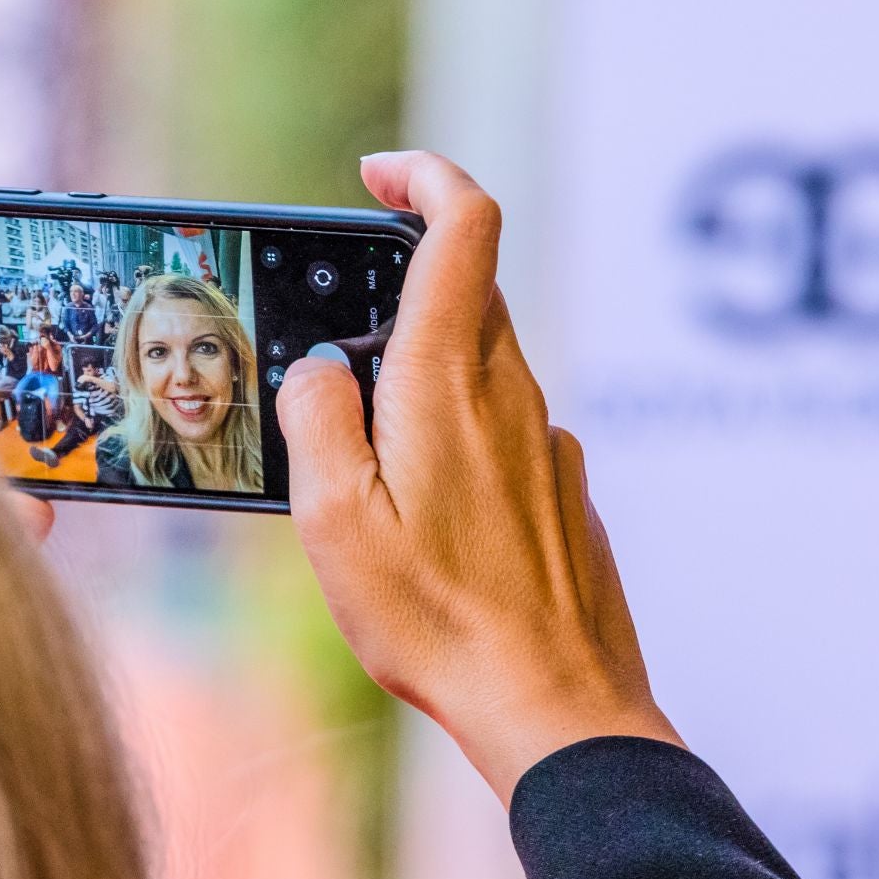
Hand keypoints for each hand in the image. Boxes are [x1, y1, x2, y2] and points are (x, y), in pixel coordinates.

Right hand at [276, 152, 681, 801]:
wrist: (550, 704)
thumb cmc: (434, 619)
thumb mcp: (333, 520)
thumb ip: (315, 420)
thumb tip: (315, 369)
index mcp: (447, 383)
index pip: (464, 226)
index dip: (423, 177)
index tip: (375, 174)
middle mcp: (511, 395)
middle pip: (465, 294)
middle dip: (393, 297)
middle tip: (329, 357)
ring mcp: (547, 442)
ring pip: (479, 367)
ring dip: (418, 381)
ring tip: (366, 471)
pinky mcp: (562, 489)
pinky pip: (501, 430)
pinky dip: (454, 439)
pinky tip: (424, 522)